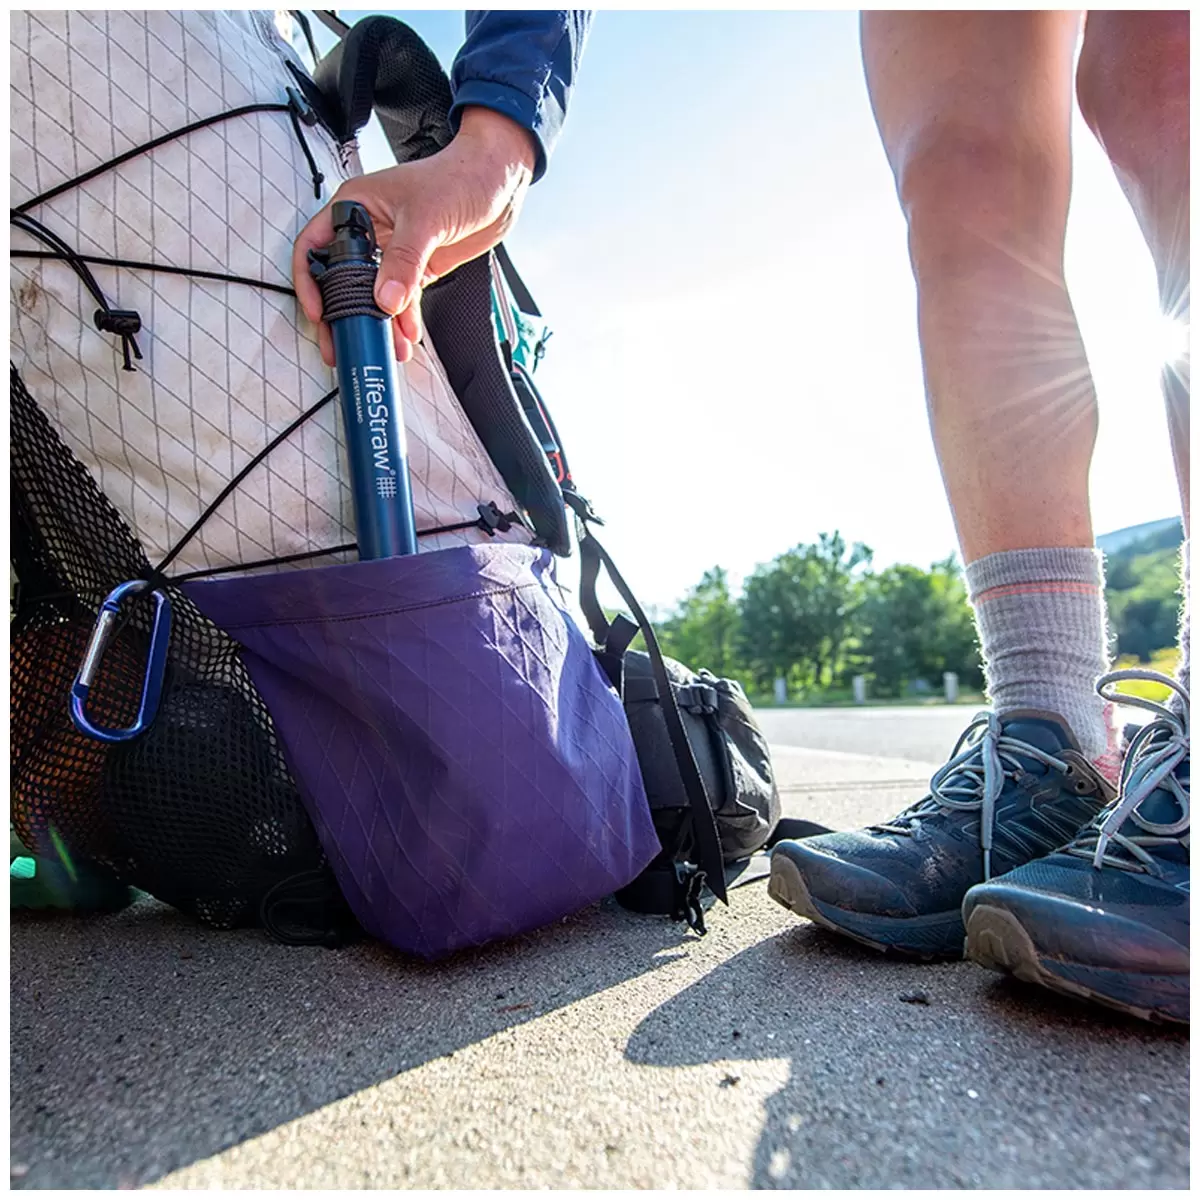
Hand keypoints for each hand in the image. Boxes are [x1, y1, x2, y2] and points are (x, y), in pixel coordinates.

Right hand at [292, 106, 536, 365]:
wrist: (497, 182)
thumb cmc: (459, 176)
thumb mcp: (426, 218)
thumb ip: (404, 261)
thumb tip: (386, 300)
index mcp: (356, 206)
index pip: (316, 246)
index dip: (310, 280)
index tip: (319, 312)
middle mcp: (369, 230)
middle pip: (341, 279)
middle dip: (343, 315)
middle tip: (342, 344)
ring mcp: (392, 251)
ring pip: (373, 295)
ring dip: (378, 324)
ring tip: (386, 349)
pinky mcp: (415, 267)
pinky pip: (402, 299)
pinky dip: (404, 320)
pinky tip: (408, 336)